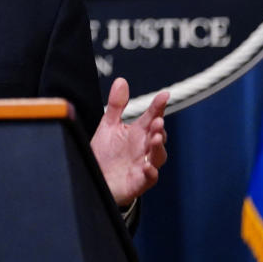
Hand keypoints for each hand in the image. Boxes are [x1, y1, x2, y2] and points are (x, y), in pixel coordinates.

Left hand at [90, 77, 168, 206]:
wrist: (97, 179)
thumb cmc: (106, 153)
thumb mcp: (109, 126)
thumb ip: (117, 105)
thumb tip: (122, 80)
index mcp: (139, 133)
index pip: (152, 116)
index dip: (159, 106)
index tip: (164, 95)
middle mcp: (145, 147)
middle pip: (158, 136)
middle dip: (159, 129)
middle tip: (157, 121)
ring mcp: (144, 164)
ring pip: (158, 156)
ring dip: (159, 148)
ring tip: (155, 138)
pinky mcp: (139, 181)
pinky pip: (150, 178)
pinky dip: (150, 172)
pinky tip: (147, 166)